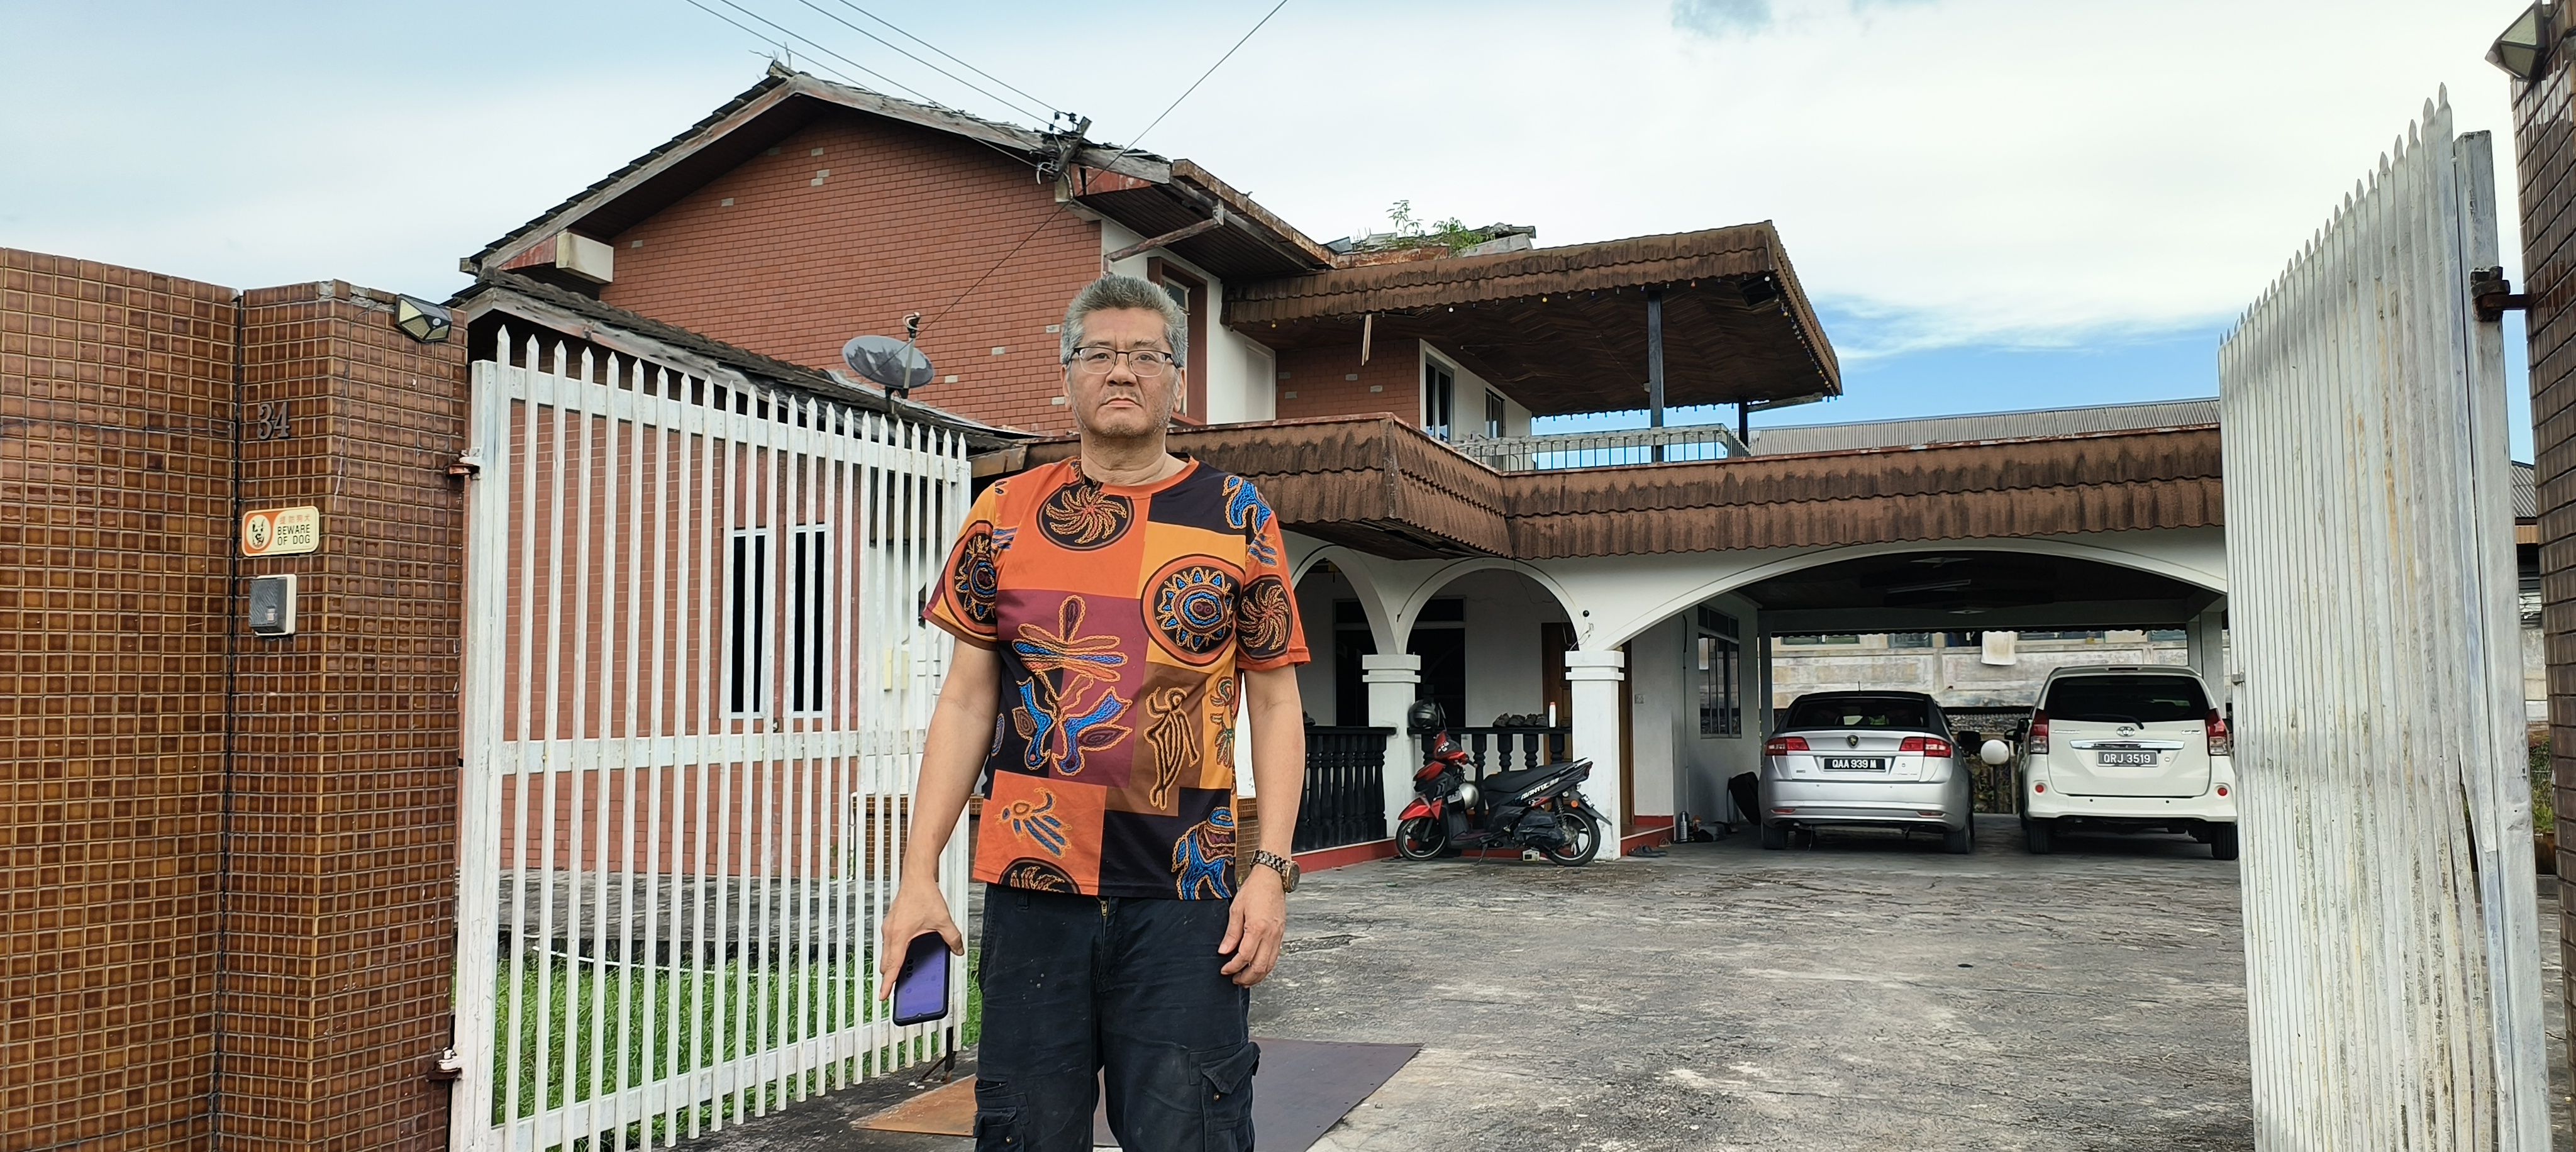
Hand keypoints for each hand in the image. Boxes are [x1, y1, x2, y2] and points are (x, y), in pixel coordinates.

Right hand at [877, 881, 962, 999]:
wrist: (916, 876)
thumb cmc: (923, 894)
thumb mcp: (943, 920)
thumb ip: (952, 938)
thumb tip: (958, 949)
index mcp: (899, 936)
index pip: (892, 967)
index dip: (887, 984)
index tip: (883, 996)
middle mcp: (890, 933)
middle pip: (886, 963)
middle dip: (889, 976)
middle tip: (894, 989)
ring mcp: (888, 928)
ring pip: (886, 953)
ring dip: (892, 963)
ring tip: (902, 973)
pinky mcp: (891, 923)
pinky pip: (890, 943)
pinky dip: (895, 952)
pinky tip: (907, 952)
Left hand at [1218, 868, 1285, 986]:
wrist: (1272, 878)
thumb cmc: (1254, 889)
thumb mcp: (1236, 909)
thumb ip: (1231, 933)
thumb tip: (1224, 951)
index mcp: (1257, 928)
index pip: (1244, 956)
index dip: (1233, 967)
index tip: (1224, 970)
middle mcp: (1270, 935)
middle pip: (1259, 966)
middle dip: (1246, 977)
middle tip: (1234, 980)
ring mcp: (1278, 936)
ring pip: (1269, 965)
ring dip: (1257, 976)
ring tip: (1245, 980)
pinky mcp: (1281, 935)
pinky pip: (1274, 957)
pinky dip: (1266, 967)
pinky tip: (1257, 969)